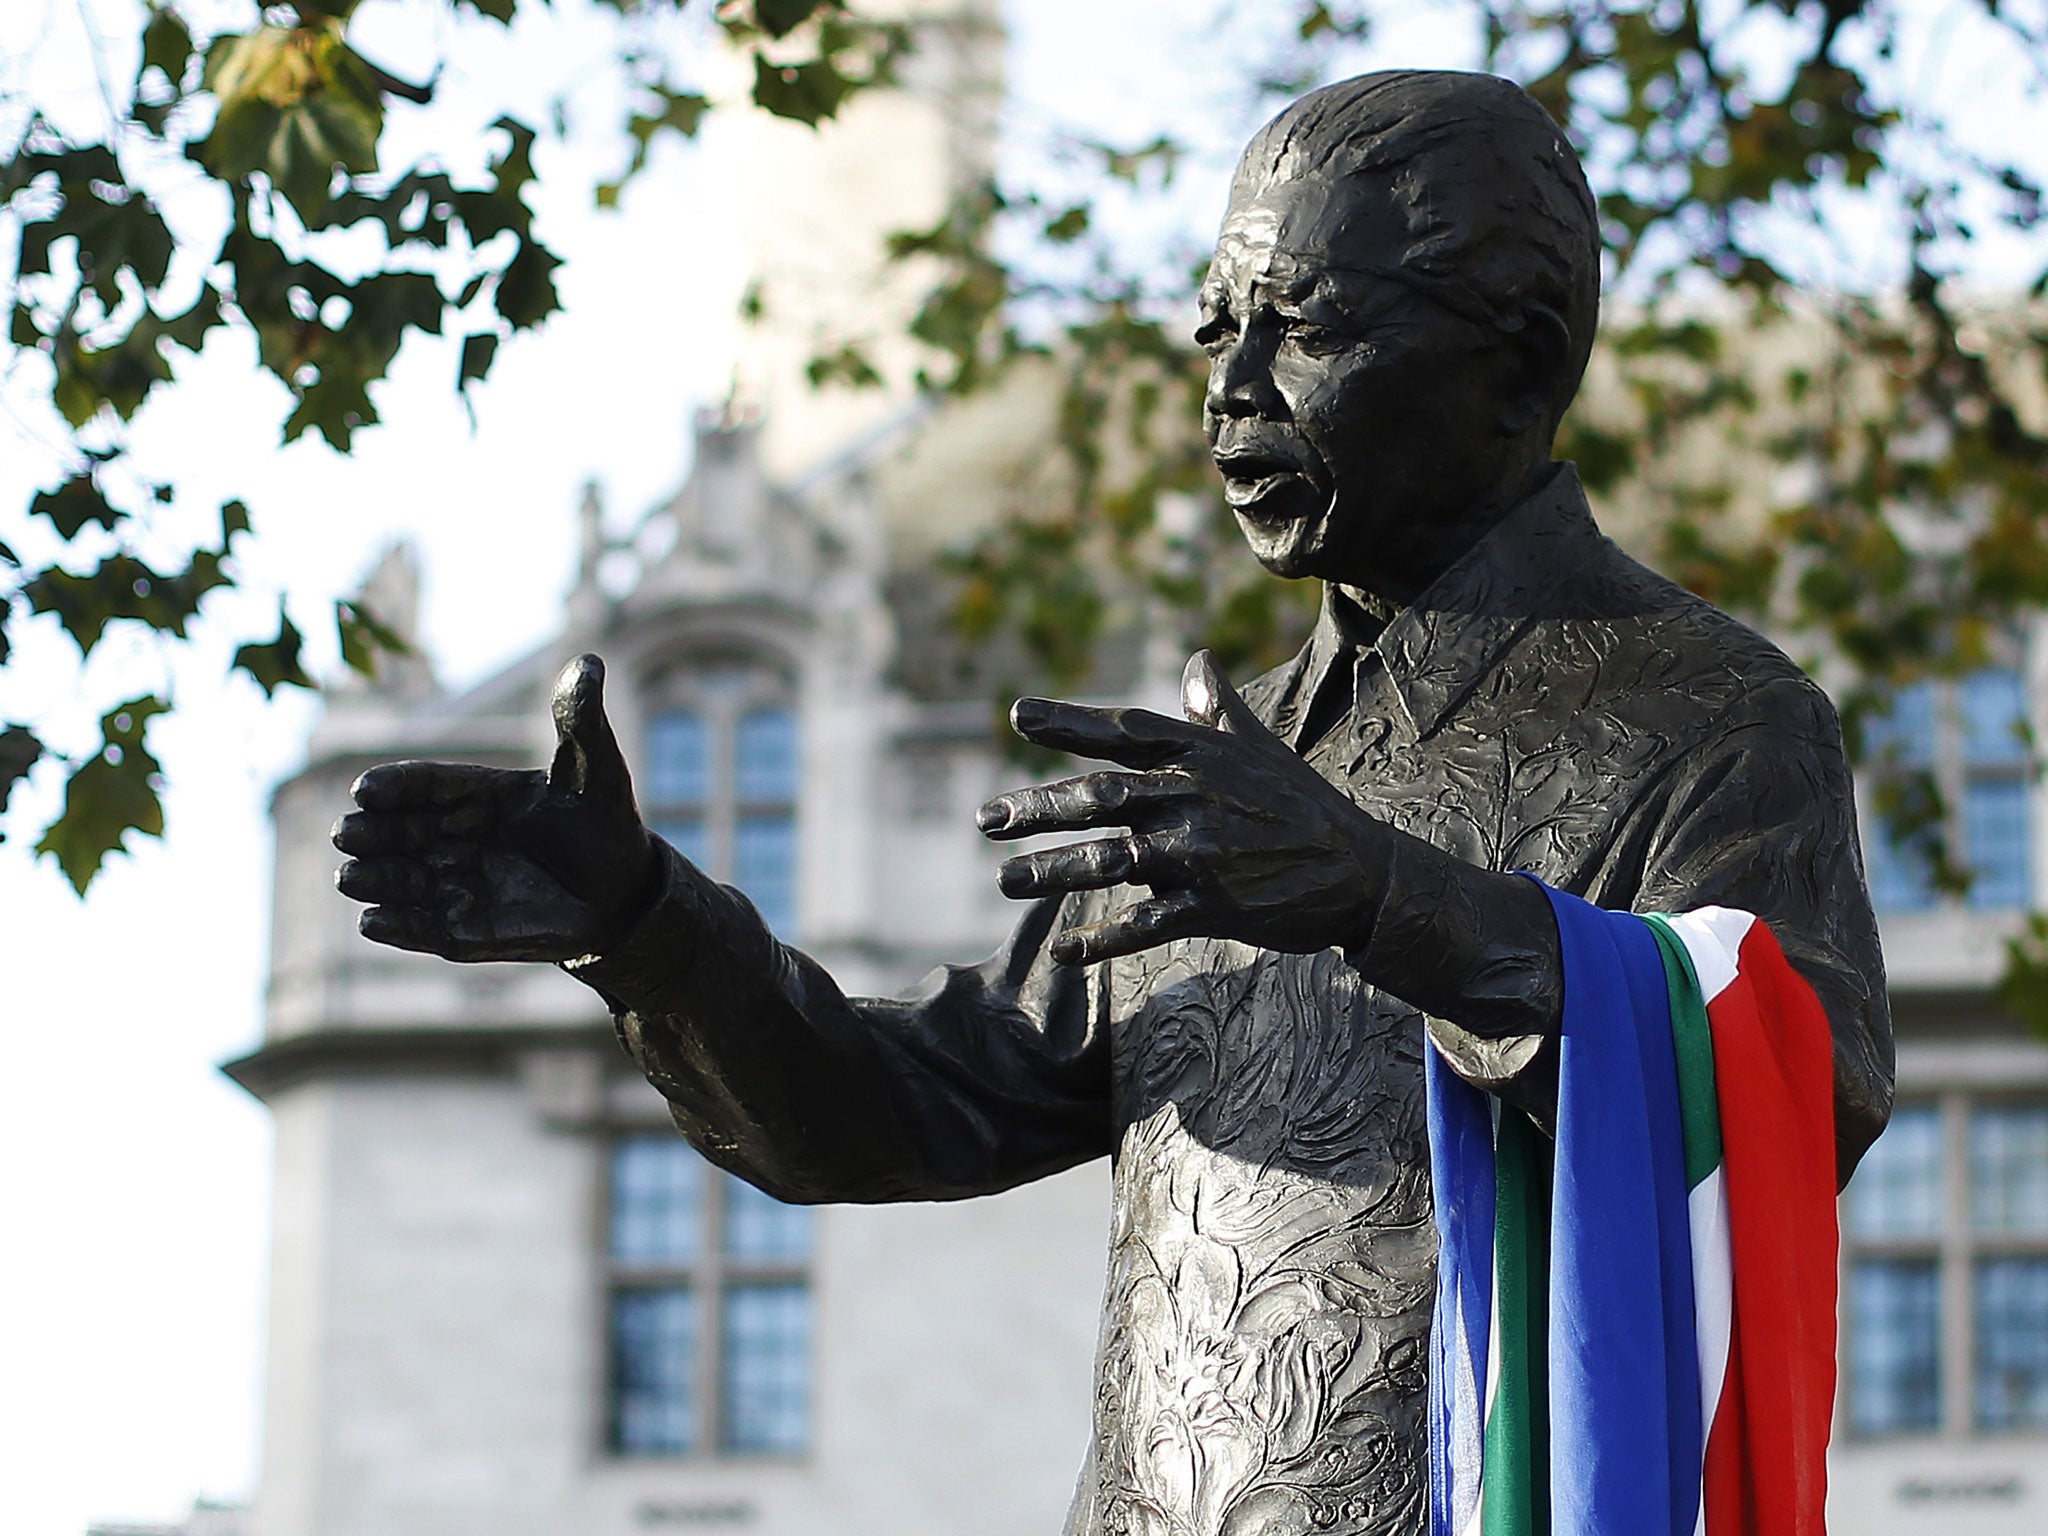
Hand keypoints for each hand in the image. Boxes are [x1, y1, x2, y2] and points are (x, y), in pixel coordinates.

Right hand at [332, 653, 661, 961]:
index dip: (393, 787)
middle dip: (370, 833)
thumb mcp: (596, 769)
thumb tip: (588, 661)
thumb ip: (580, 721)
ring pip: (400, 881)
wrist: (625, 891)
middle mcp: (455, 836)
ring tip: (353, 877)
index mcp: (476, 792)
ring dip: (374, 879)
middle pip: (398, 832)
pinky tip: (373, 923)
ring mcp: (457, 883)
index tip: (367, 791)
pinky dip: (397, 928)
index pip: (424, 784)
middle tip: (349, 834)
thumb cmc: (603, 823)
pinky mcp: (465, 930)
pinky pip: (424, 930)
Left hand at [977, 649, 1388, 965]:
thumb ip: (1217, 708)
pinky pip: (1144, 924)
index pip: (1123, 732)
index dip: (1069, 722)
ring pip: (1111, 861)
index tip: (1016, 714)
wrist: (1362, 871)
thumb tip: (1195, 660)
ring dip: (1052, 872)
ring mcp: (1202, 856)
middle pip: (1102, 798)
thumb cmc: (1303, 804)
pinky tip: (1063, 952)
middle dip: (1039, 808)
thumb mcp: (1262, 747)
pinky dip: (1101, 940)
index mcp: (1201, 757)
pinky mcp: (1214, 908)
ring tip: (1005, 880)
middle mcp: (1194, 800)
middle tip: (987, 819)